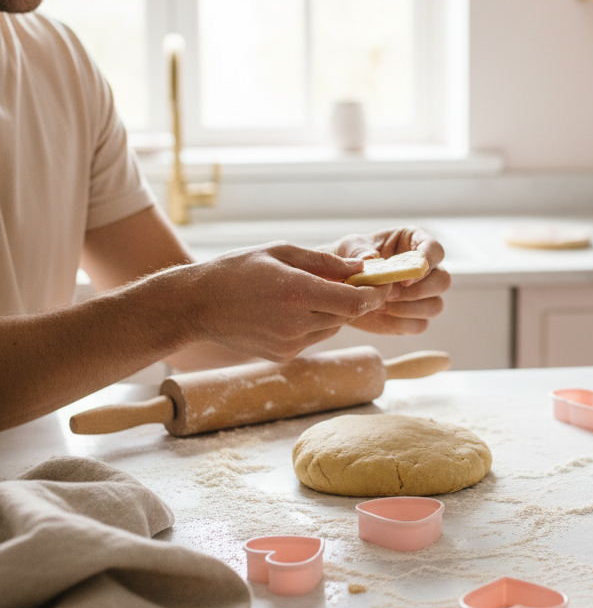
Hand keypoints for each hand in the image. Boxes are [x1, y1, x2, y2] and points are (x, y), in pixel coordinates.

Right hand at [177, 241, 392, 360]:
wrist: (196, 305)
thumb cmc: (237, 270)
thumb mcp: (281, 252)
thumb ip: (326, 261)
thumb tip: (361, 266)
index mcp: (298, 293)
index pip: (356, 302)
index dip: (375, 294)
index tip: (381, 284)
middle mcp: (296, 323)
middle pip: (347, 315)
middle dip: (354, 299)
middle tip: (349, 281)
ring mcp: (289, 344)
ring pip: (332, 327)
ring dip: (332, 311)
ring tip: (308, 292)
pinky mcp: (282, 356)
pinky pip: (313, 338)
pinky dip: (313, 323)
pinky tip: (290, 308)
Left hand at [331, 227, 450, 334]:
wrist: (337, 286)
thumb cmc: (347, 259)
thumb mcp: (349, 248)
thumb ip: (360, 251)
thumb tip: (372, 259)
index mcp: (414, 243)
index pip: (435, 250)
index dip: (427, 264)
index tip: (406, 279)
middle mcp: (425, 269)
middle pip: (443, 281)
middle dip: (418, 291)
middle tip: (389, 294)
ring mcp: (422, 294)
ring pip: (435, 306)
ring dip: (408, 309)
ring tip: (379, 304)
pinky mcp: (413, 317)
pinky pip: (420, 325)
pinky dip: (400, 323)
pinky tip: (379, 313)